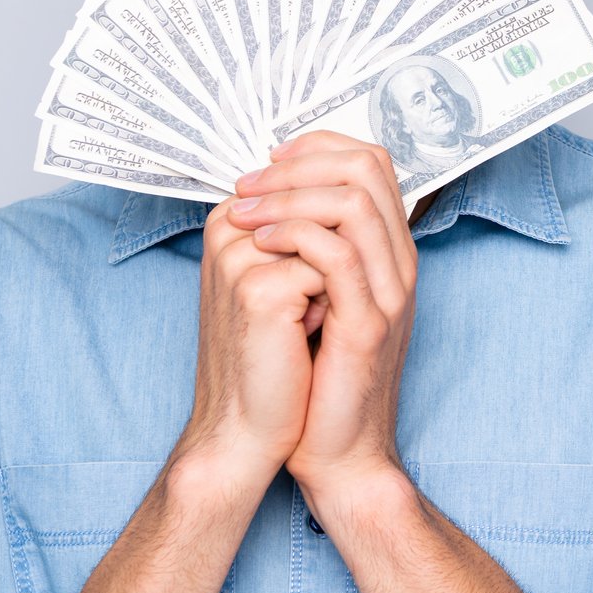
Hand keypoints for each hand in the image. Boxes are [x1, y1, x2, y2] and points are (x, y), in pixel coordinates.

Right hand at [176, 194, 326, 495]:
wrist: (252, 426)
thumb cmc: (279, 354)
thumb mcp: (300, 276)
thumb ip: (316, 223)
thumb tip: (363, 174)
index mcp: (235, 215)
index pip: (320, 167)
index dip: (352, 217)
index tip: (323, 272)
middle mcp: (228, 224)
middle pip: (334, 193)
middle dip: (348, 247)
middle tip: (316, 302)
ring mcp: (238, 255)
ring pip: (337, 234)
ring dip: (342, 279)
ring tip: (305, 320)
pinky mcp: (257, 288)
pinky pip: (332, 270)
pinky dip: (334, 306)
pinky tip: (301, 338)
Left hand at [227, 132, 418, 509]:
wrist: (336, 453)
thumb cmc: (316, 380)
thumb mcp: (317, 301)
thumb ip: (311, 251)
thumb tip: (268, 200)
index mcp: (388, 253)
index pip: (372, 163)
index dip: (319, 147)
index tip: (268, 161)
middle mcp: (398, 265)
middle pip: (368, 168)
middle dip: (300, 162)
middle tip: (250, 183)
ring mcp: (388, 293)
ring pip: (353, 202)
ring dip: (289, 194)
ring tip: (245, 212)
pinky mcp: (366, 325)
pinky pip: (337, 256)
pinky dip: (293, 236)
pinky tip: (258, 243)